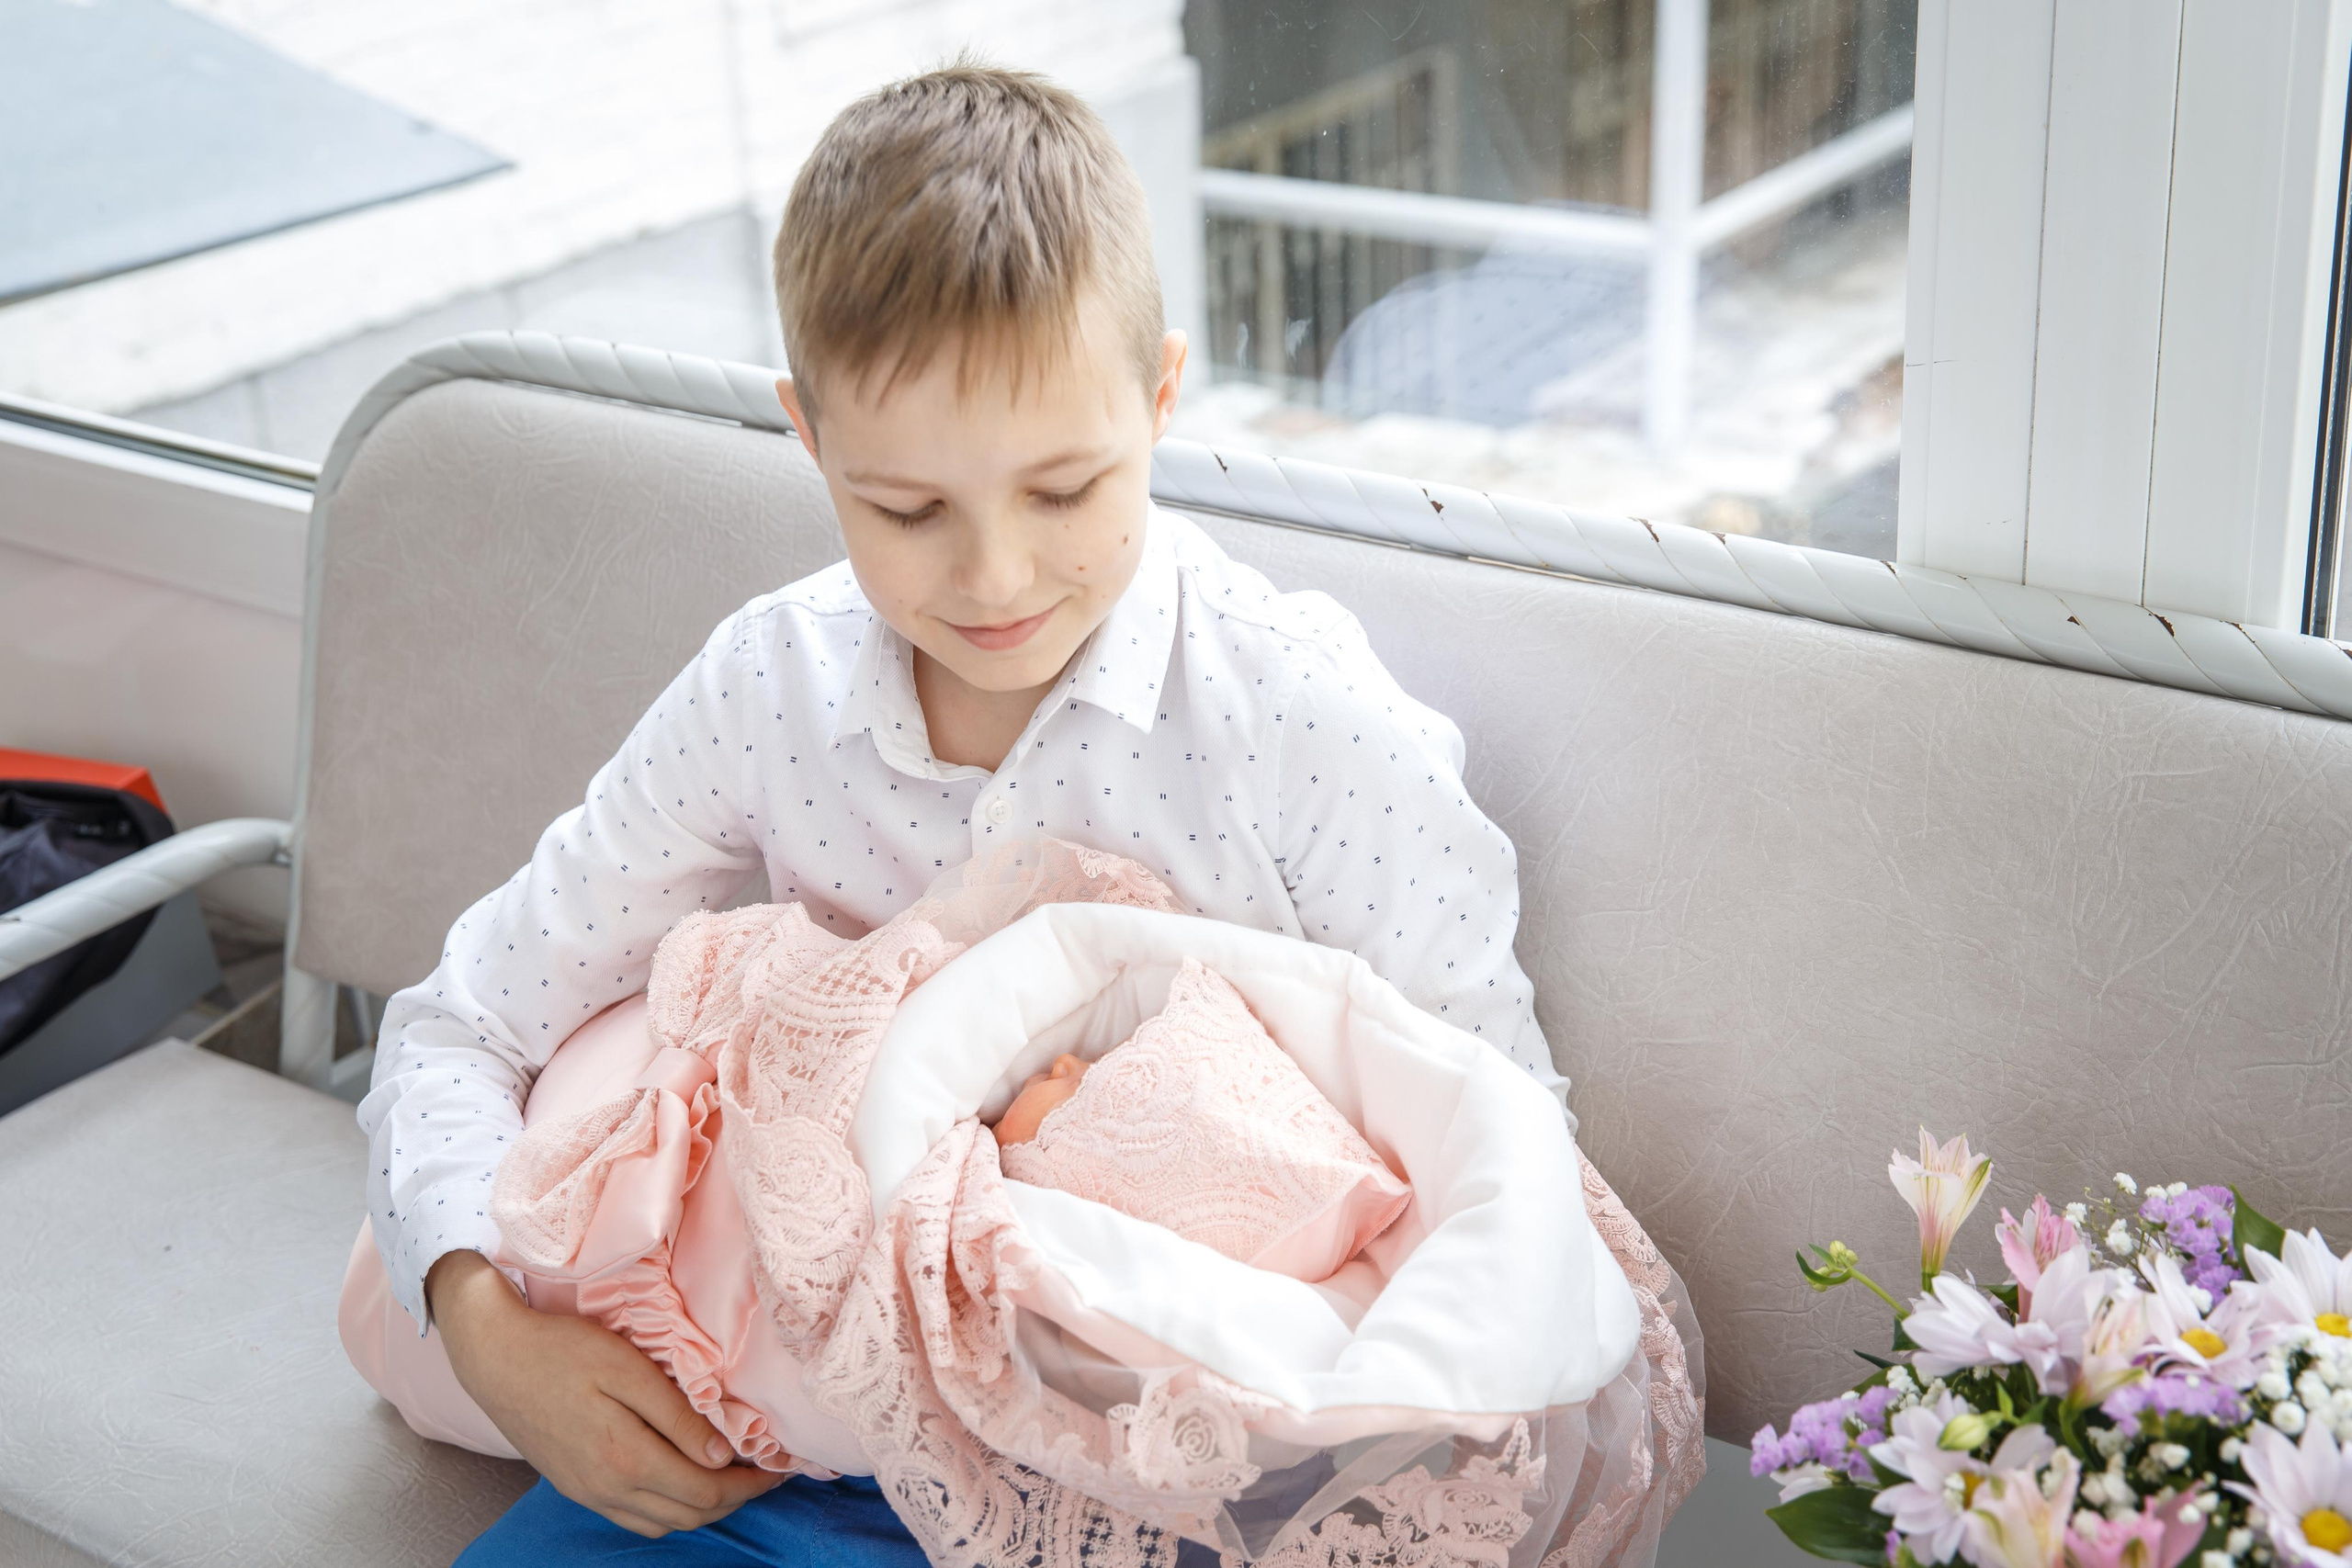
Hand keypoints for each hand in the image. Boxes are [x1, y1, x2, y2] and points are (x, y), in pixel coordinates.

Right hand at [427, 1250, 782, 1536]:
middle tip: (767, 1474)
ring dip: (703, 1509)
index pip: (705, 1492)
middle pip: (688, 1515)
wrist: (494, 1356)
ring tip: (733, 1478)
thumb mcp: (628, 1370)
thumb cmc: (563, 1350)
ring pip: (661, 1523)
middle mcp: (606, 1489)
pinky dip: (668, 1510)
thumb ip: (676, 1417)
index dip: (749, 1485)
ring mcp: (587, 1493)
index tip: (780, 1468)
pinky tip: (683, 1482)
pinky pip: (633, 1518)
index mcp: (625, 1460)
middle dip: (735, 1500)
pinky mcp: (575, 1486)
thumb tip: (720, 1455)